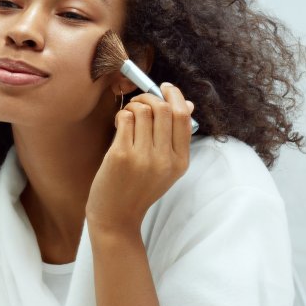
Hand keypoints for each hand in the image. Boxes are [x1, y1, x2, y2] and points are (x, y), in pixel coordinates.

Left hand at [85, 83, 193, 235]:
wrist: (116, 217)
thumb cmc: (138, 189)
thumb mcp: (165, 168)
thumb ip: (175, 138)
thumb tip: (188, 104)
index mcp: (180, 162)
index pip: (184, 118)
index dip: (175, 97)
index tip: (165, 88)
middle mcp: (165, 160)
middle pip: (164, 110)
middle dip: (150, 97)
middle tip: (139, 101)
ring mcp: (144, 158)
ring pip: (144, 111)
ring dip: (133, 105)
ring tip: (128, 115)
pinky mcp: (122, 156)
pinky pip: (126, 119)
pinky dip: (122, 115)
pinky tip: (119, 123)